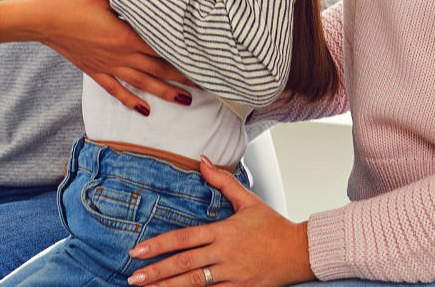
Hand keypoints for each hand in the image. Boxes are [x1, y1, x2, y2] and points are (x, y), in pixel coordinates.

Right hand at [35, 0, 195, 112]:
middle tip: (206, 85)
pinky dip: (132, 101)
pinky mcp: (95, 71)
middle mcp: (121, 55)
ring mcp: (108, 66)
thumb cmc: (73, 2)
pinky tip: (145, 110)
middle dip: (182, 78)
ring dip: (165, 93)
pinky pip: (116, 90)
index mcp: (126, 35)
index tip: (202, 59)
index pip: (162, 48)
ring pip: (142, 83)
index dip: (183, 55)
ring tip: (185, 101)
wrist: (44, 20)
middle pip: (158, 69)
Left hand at [126, 158, 315, 286]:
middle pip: (184, 265)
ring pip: (195, 284)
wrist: (301, 252)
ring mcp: (233, 275)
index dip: (158, 245)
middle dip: (156, 272)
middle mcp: (225, 254)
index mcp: (223, 232)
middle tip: (133, 278)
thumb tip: (202, 160)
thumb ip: (222, 181)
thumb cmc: (274, 226)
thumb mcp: (249, 200)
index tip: (136, 251)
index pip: (183, 239)